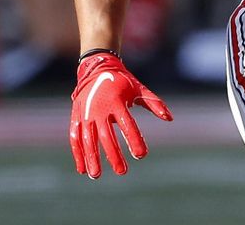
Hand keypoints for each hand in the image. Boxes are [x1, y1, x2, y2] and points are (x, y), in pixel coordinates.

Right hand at [69, 52, 172, 178]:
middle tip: (122, 171)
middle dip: (114, 155)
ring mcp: (86, 113)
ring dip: (92, 158)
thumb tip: (169, 118)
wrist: (97, 69)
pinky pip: (75, 137)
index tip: (142, 155)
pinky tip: (82, 169)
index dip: (134, 140)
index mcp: (117, 102)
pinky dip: (77, 153)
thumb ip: (154, 104)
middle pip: (106, 136)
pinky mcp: (76, 117)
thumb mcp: (139, 89)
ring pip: (88, 140)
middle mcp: (100, 109)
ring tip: (97, 175)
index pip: (128, 124)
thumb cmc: (123, 82)